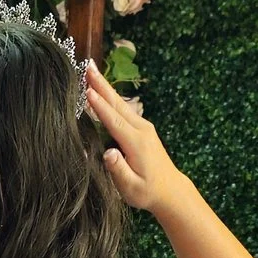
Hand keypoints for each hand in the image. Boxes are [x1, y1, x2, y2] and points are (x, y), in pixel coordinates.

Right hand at [88, 61, 188, 217]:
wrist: (170, 190)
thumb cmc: (148, 192)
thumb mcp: (131, 187)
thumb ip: (118, 170)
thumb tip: (108, 153)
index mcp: (136, 143)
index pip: (114, 121)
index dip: (99, 106)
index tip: (86, 90)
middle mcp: (141, 130)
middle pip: (117, 104)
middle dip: (101, 85)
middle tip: (87, 66)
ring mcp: (143, 126)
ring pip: (120, 103)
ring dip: (105, 86)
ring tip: (91, 70)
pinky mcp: (142, 128)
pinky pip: (123, 109)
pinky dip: (111, 97)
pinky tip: (103, 90)